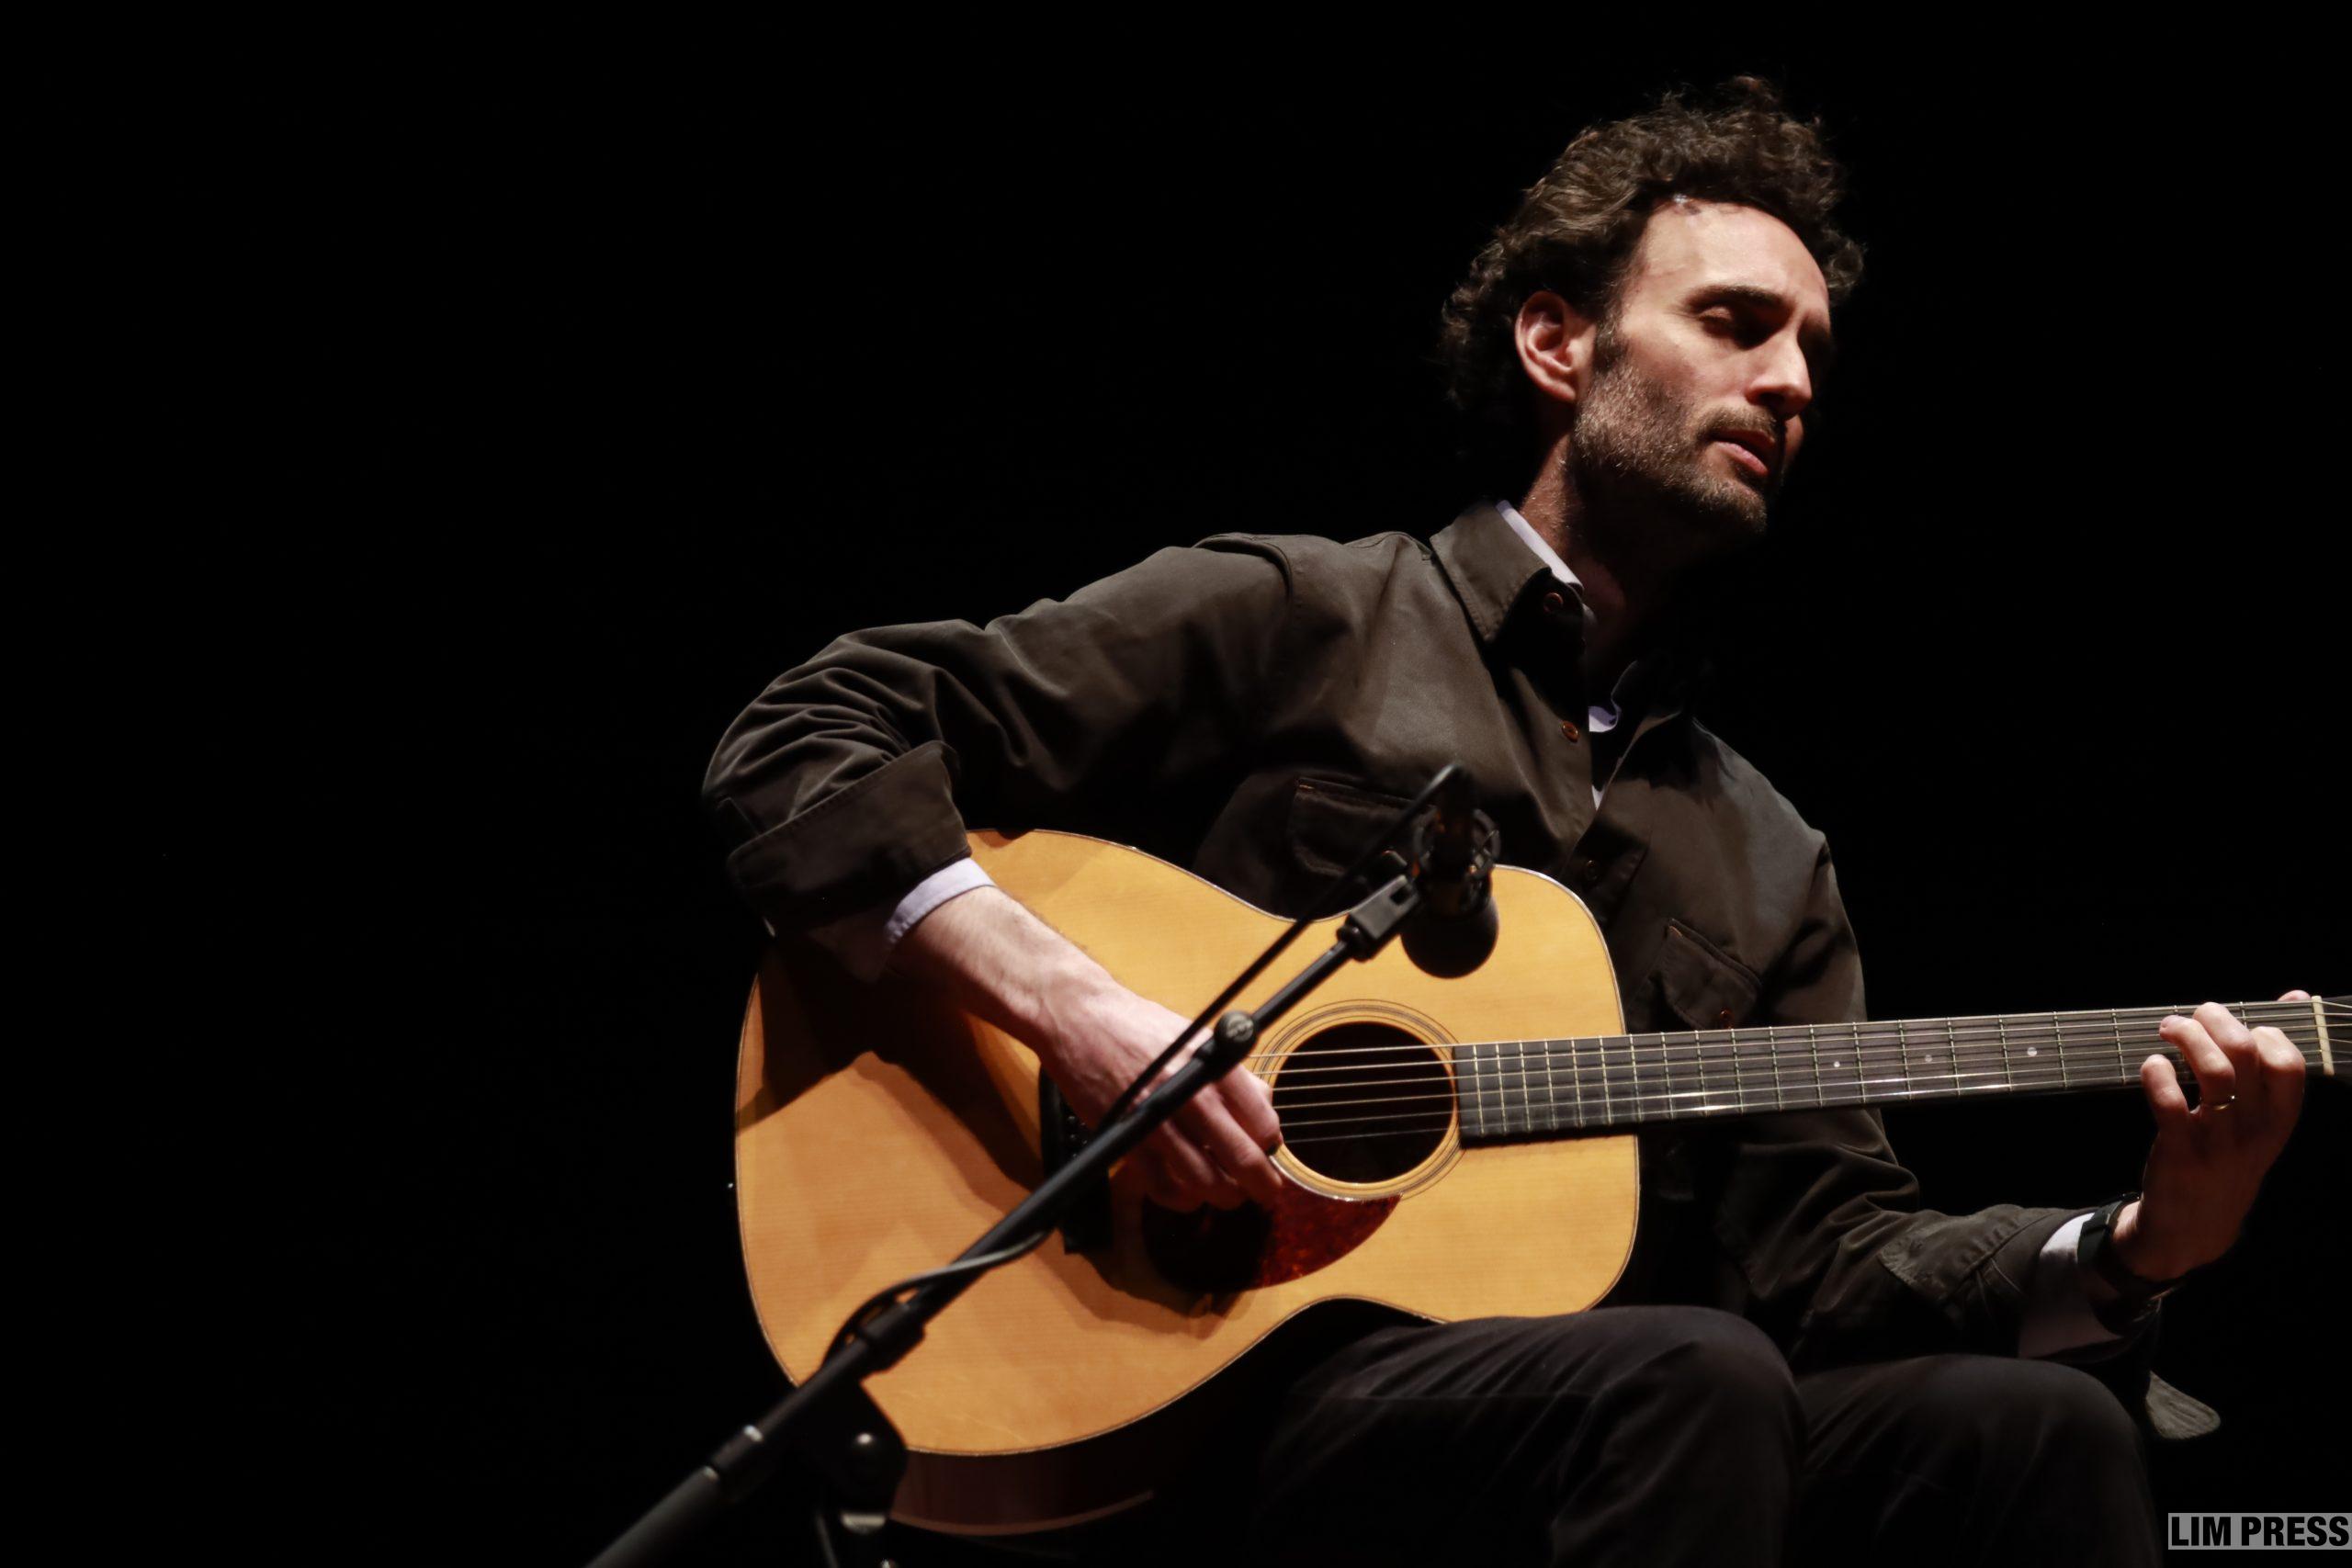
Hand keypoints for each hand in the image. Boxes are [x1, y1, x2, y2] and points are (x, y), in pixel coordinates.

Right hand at [889, 883, 1283, 1212]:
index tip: (1272, 1153)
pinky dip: (1182, 1199)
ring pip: (1205, 1182)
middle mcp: (1189, 1097)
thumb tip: (1263, 1107)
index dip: (1272, 1146)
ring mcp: (1157, 1123)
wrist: (1080, 1021)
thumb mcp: (1196, 1037)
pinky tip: (1189, 1193)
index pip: (1262, 1122)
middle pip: (1240, 1159)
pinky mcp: (1127, 1142)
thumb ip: (1230, 1074)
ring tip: (1228, 1194)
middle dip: (1262, 1184)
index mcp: (1212, 1068)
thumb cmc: (1138, 1026)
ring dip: (1223, 1196)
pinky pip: (1163, 1188)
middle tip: (1266, 1192)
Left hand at [2112, 991, 2309, 1279]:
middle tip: (2190, 1016)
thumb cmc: (2227, 1155)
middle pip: (2245, 1054)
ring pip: (2211, 1071)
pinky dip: (2156, 1074)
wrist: (2194, 1226)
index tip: (2239, 1026)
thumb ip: (2273, 1064)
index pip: (2289, 1063)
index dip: (2262, 1032)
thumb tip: (2295, 997)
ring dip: (2186, 1037)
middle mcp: (2253, 1129)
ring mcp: (2217, 1141)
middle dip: (2215, 1020)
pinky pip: (2169, 1103)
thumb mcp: (2261, 1119)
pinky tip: (2152, 1065)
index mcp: (2278, 1120)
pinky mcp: (2179, 1152)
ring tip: (2168, 1029)